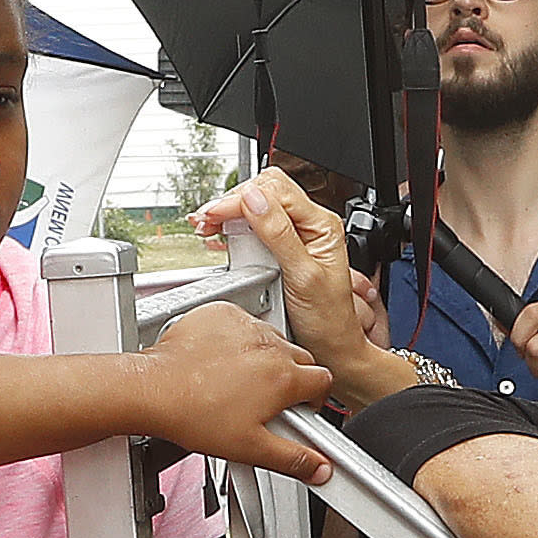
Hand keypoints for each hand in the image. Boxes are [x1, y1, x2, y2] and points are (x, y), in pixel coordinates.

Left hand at [141, 302, 339, 479]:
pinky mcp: (221, 314)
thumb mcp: (250, 449)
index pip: (323, 382)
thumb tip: (319, 468)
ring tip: (240, 383)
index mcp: (284, 378)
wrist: (153, 390)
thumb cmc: (194, 416)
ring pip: (272, 339)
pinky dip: (238, 339)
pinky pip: (242, 323)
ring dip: (266, 358)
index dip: (314, 399)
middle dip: (293, 378)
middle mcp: (269, 346)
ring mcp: (245, 326)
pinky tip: (222, 360)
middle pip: (301, 359)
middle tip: (270, 400)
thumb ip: (293, 459)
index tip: (301, 409)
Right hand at [208, 170, 403, 402]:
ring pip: (257, 203)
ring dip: (228, 211)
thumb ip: (279, 234)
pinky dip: (232, 225)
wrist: (331, 346)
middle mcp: (310, 223)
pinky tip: (218, 233)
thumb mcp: (303, 275)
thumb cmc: (327, 318)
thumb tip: (254, 200)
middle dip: (231, 201)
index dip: (240, 199)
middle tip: (206, 220)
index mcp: (321, 224)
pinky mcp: (280, 246)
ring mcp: (295, 233)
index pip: (276, 192)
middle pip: (265, 190)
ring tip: (207, 225)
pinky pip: (254, 224)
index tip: (214, 214)